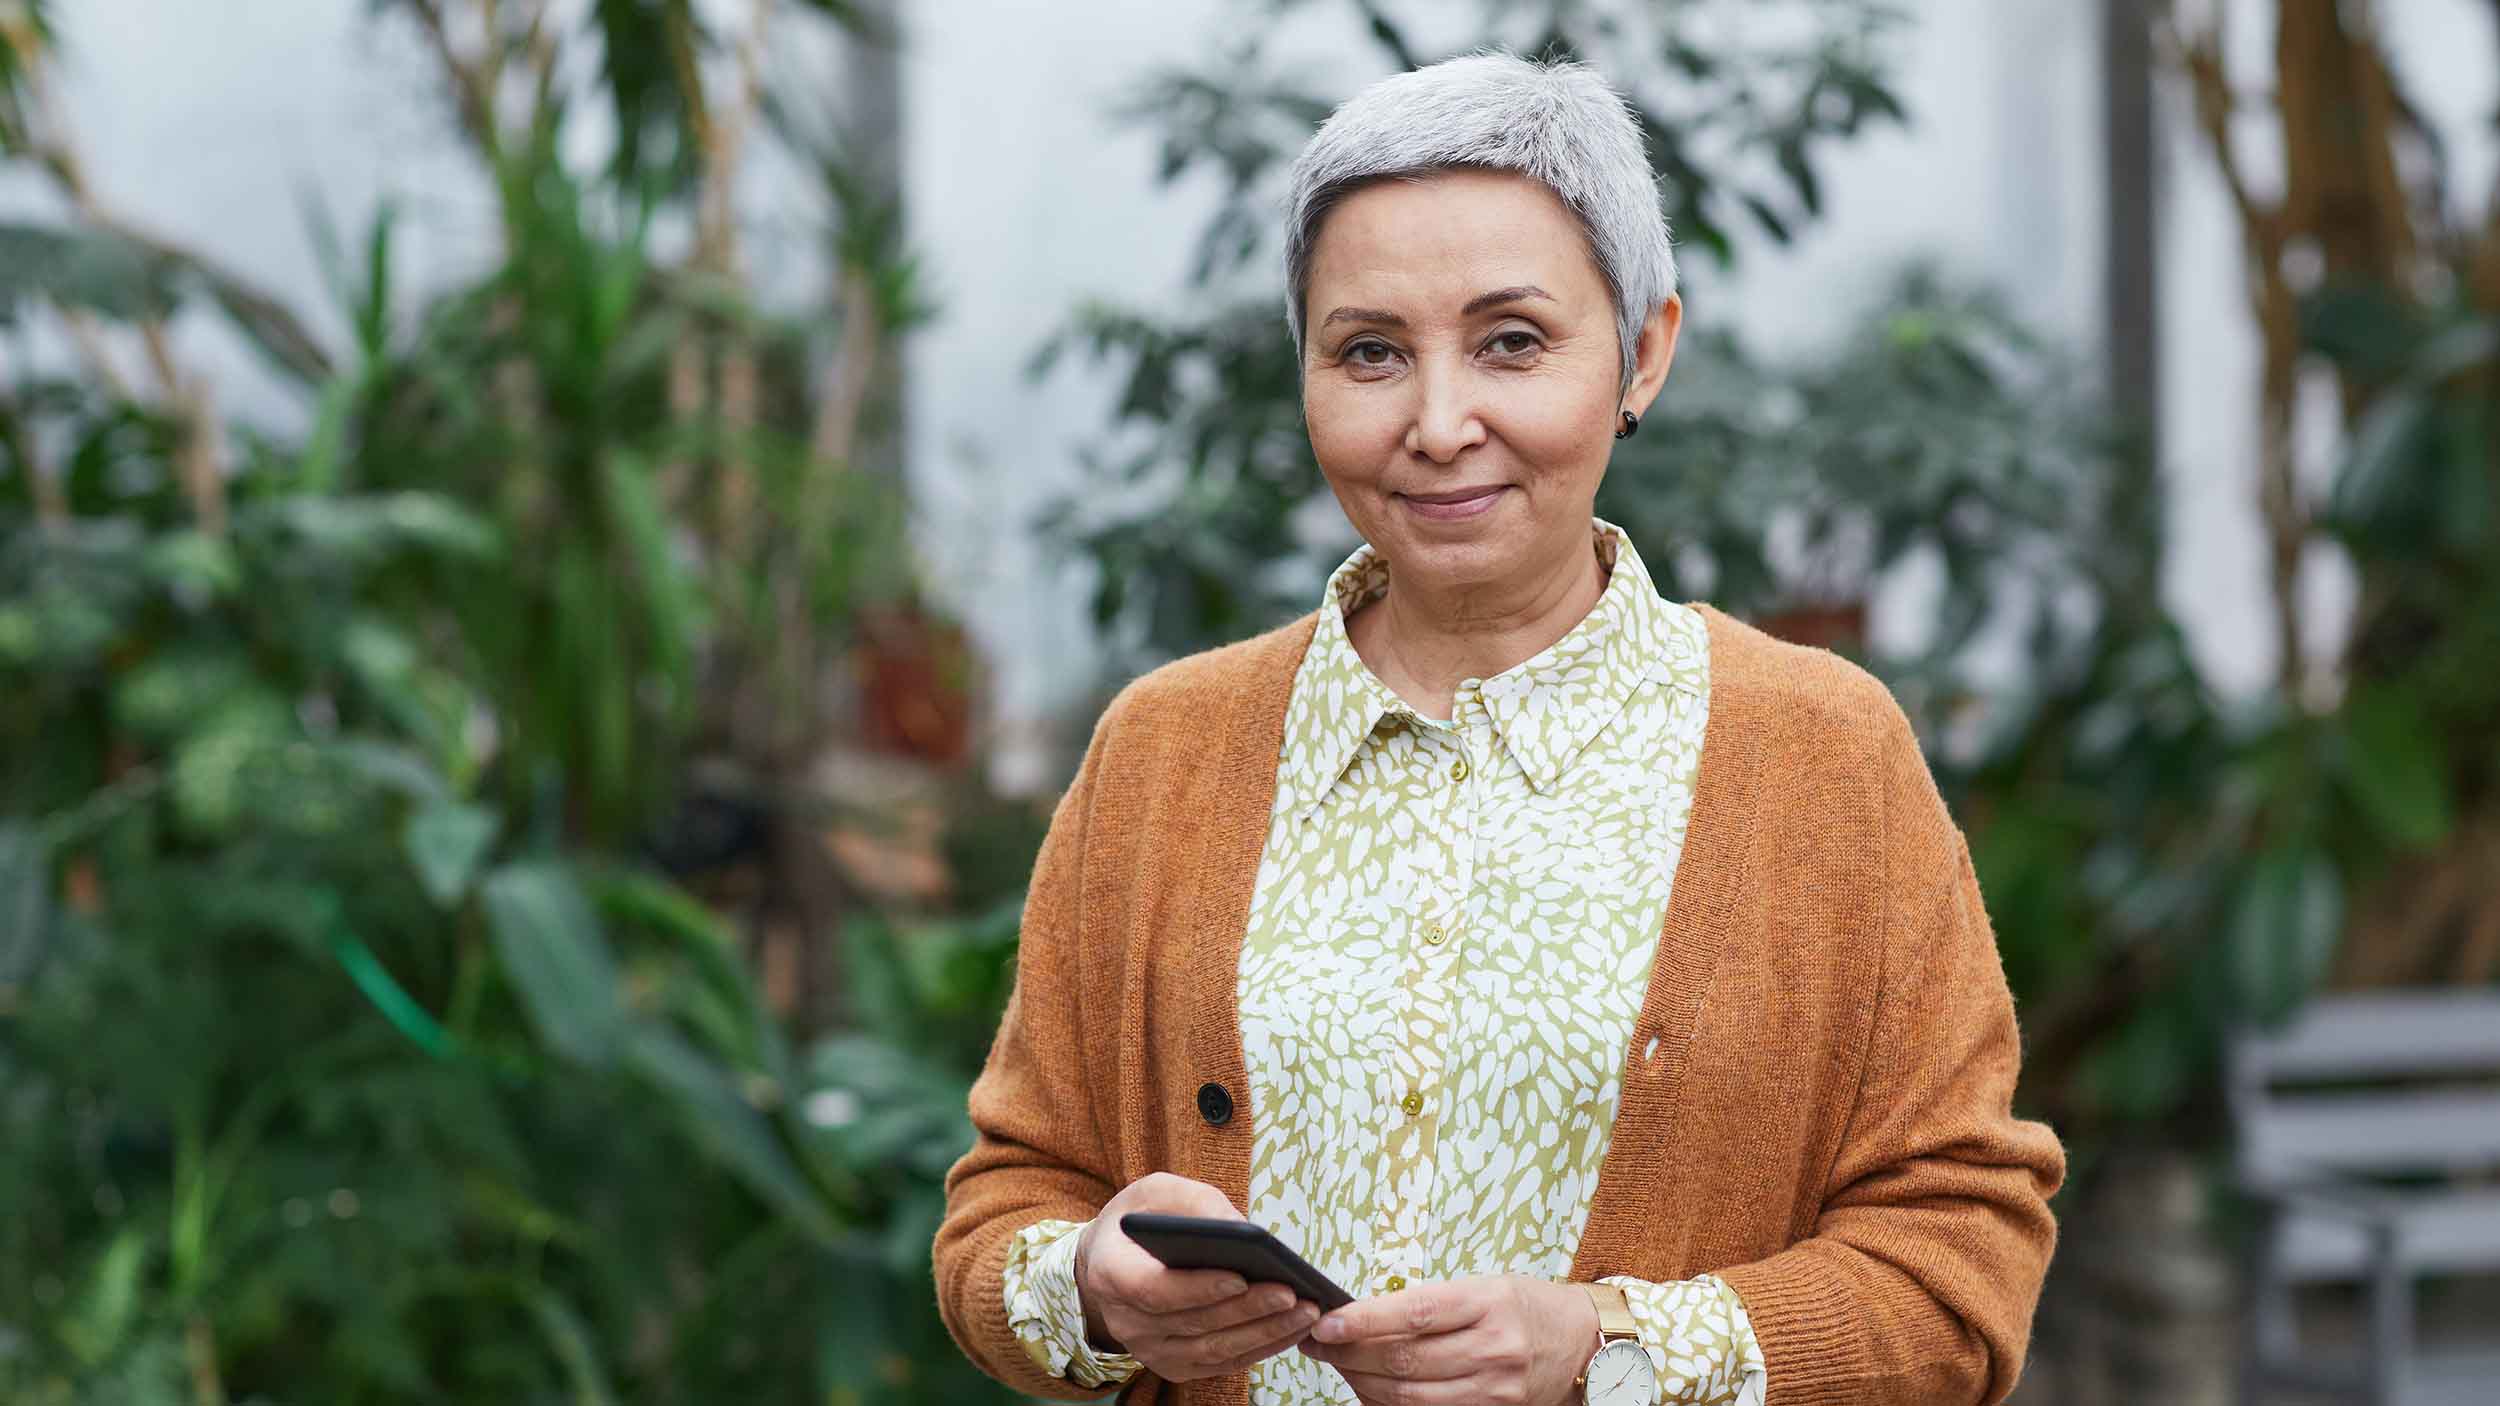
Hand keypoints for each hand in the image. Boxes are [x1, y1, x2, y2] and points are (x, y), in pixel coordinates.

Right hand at [1073, 1172, 1322, 1381]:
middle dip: (1249, 1309)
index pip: (1154, 1289)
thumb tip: (1239, 1227)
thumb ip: (1193, 1202)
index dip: (1198, 1287)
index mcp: (1110, 1273)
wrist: (1112, 1260)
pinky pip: (1221, 1362)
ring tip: (1306, 1311)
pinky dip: (1260, 1347)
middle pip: (1194, 1322)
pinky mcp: (1173, 1365)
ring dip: (1264, 1332)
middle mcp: (1125, 1321)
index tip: (1241, 1277)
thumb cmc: (1140, 1220)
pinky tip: (1291, 1328)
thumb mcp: (1156, 1192)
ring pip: (1213, 1348)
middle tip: (1293, 1294)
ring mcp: (1148, 1350)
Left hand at [1297, 1275, 1598, 1405]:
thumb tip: (1363, 1317)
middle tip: (1317, 1343)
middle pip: (1405, 1360)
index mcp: (1488, 1302)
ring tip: (1337, 1363)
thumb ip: (1429, 1304)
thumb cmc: (1526, 1306)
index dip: (1364, 1321)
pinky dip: (1391, 1404)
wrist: (1584, 1342)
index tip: (1326, 1323)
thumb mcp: (1483, 1287)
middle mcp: (1493, 1347)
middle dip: (1350, 1354)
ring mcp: (1494, 1387)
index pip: (1414, 1313)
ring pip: (1410, 1395)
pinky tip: (1369, 1388)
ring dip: (1362, 1382)